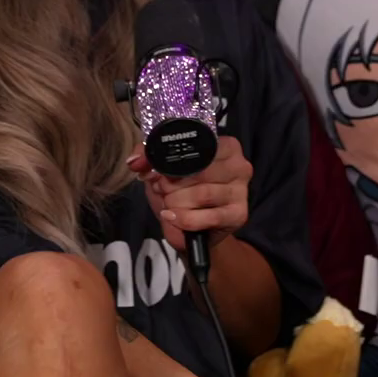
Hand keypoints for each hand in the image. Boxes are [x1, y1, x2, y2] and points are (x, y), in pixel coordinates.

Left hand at [128, 136, 252, 252]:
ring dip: (176, 202)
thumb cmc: (182, 193)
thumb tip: (135, 161)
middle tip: (162, 191)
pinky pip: (206, 217)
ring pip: (202, 194)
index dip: (170, 162)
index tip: (156, 174)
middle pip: (199, 171)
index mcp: (226, 146)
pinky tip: (173, 217)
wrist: (194, 230)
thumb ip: (148, 158)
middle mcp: (239, 165)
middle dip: (171, 184)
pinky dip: (184, 219)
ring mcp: (242, 191)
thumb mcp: (163, 171)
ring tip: (169, 204)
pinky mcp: (239, 214)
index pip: (196, 147)